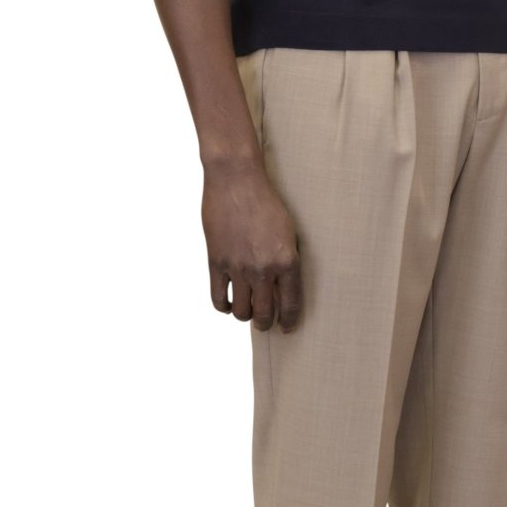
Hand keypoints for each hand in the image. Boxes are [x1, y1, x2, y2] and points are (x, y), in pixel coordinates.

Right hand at [202, 158, 301, 331]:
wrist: (236, 178)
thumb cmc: (266, 201)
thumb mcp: (288, 231)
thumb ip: (287, 261)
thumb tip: (282, 287)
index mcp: (286, 262)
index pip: (291, 306)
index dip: (289, 322)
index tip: (287, 328)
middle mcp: (263, 269)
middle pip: (264, 315)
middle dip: (265, 323)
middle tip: (264, 322)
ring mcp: (237, 268)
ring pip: (241, 312)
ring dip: (245, 316)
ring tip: (247, 310)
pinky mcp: (216, 262)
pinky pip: (218, 298)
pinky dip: (224, 307)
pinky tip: (229, 302)